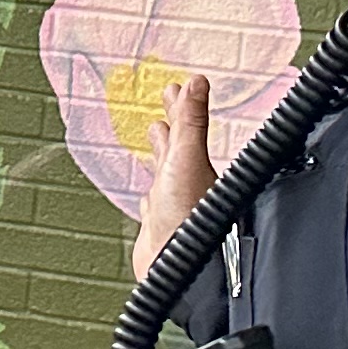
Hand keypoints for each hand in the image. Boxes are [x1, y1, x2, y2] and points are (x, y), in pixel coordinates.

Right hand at [132, 76, 215, 279]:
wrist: (175, 267)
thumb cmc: (188, 219)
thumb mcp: (186, 159)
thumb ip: (192, 121)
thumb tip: (199, 81)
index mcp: (195, 165)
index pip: (187, 126)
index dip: (181, 104)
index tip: (177, 85)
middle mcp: (185, 183)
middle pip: (177, 145)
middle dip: (171, 122)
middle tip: (167, 101)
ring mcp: (171, 204)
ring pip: (164, 171)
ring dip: (160, 153)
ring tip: (155, 136)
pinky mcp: (156, 227)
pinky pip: (151, 203)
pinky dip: (148, 192)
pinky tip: (148, 194)